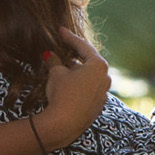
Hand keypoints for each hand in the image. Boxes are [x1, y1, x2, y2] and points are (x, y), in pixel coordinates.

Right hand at [40, 27, 109, 146]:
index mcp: (98, 65)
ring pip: (90, 76)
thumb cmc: (62, 94)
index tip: (61, 30)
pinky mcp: (97, 106)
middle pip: (90, 61)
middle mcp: (105, 78)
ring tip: (64, 66)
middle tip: (64, 47)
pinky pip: (89, 89)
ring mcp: (103, 93)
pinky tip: (68, 84)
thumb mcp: (56, 74)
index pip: (83, 46)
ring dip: (77, 70)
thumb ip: (54, 61)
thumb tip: (49, 55)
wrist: (64, 124)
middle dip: (75, 54)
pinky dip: (79, 84)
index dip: (70, 37)